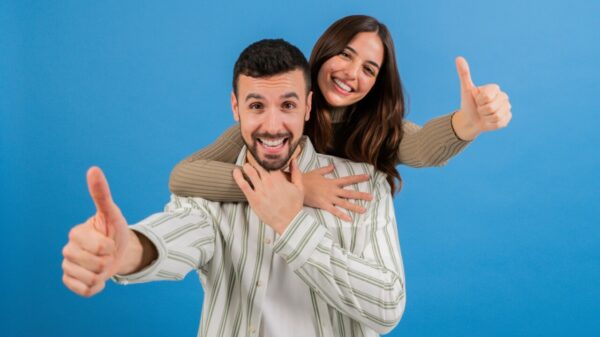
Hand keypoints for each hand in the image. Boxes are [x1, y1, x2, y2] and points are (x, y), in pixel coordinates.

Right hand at [61, 167, 132, 296]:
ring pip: (90, 279)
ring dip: (103, 275)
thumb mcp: (112, 213)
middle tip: (107, 254)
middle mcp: (68, 250)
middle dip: (107, 262)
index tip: (109, 241)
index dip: (110, 247)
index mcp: (76, 233)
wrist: (116, 250)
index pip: (99, 248)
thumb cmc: (113, 230)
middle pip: (95, 266)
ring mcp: (67, 266)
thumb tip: (93, 169)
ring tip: (102, 265)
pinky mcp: (69, 281)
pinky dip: (96, 288)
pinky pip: (84, 291)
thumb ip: (102, 194)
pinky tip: (98, 278)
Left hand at [233, 159, 303, 234]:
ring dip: (246, 165)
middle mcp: (268, 182)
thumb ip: (296, 172)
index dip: (264, 155)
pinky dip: (238, 176)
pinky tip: (236, 171)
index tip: (261, 151)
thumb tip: (293, 159)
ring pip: (249, 171)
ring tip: (245, 164)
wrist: (289, 222)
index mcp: (279, 178)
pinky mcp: (253, 199)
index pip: (269, 160)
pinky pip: (243, 184)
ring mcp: (260, 190)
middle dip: (253, 157)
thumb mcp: (299, 187)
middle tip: (251, 155)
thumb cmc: (294, 205)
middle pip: (257, 163)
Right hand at [303, 164, 372, 221]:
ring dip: (355, 206)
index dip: (358, 178)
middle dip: (361, 195)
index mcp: (332, 182)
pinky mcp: (323, 205)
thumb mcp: (317, 172)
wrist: (296, 185)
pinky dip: (342, 215)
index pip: (348, 179)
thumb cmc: (305, 179)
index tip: (368, 177)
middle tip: (372, 197)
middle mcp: (333, 190)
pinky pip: (334, 211)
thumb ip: (326, 169)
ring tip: (364, 210)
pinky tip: (349, 219)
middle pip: (349, 193)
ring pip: (344, 203)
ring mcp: (329, 198)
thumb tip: (333, 166)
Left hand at [453, 56, 511, 140]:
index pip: (487, 96)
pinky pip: (500, 123)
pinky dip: (491, 124)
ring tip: (484, 115)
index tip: (477, 100)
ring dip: (486, 118)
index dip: (479, 101)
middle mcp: (503, 96)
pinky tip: (488, 121)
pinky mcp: (507, 118)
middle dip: (482, 110)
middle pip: (492, 107)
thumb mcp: (466, 89)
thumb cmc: (468, 103)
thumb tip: (458, 57)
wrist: (470, 120)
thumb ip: (464, 74)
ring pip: (497, 116)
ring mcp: (507, 108)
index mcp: (495, 88)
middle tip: (480, 109)